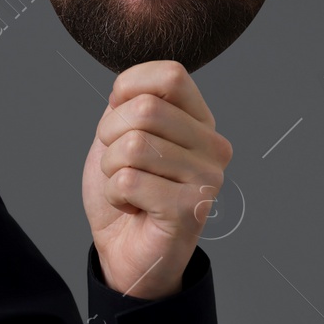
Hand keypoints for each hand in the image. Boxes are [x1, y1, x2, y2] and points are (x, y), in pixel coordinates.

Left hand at [82, 61, 231, 299]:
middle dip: (110, 134)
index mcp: (200, 121)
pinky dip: (115, 194)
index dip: (127, 89)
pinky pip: (129, 180)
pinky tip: (133, 207)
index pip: (170, 74)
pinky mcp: (191, 210)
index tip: (119, 120)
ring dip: (111, 168)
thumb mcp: (119, 133)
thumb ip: (128, 102)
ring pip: (134, 144)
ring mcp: (208, 179)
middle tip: (118, 162)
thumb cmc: (124, 188)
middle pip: (146, 108)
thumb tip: (128, 84)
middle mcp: (214, 146)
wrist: (123, 248)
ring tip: (128, 185)